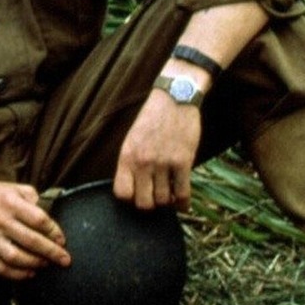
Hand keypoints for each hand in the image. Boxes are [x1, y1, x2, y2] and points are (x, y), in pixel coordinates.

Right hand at [0, 177, 69, 280]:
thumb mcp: (15, 188)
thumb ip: (34, 199)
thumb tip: (49, 220)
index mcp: (9, 202)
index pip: (38, 219)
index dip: (54, 232)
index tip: (62, 240)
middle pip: (30, 240)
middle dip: (51, 252)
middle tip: (64, 259)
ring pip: (15, 257)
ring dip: (35, 264)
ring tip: (46, 264)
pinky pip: (0, 267)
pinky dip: (17, 274)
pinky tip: (29, 273)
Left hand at [113, 89, 201, 209]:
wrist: (174, 100)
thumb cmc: (151, 119)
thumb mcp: (131, 138)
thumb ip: (130, 162)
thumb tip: (131, 188)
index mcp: (126, 156)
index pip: (122, 193)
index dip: (130, 198)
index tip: (136, 195)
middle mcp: (143, 162)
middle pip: (143, 203)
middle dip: (149, 204)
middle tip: (154, 199)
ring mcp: (163, 163)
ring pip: (163, 200)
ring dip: (166, 202)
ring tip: (167, 196)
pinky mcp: (183, 162)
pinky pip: (183, 193)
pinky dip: (183, 204)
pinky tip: (182, 204)